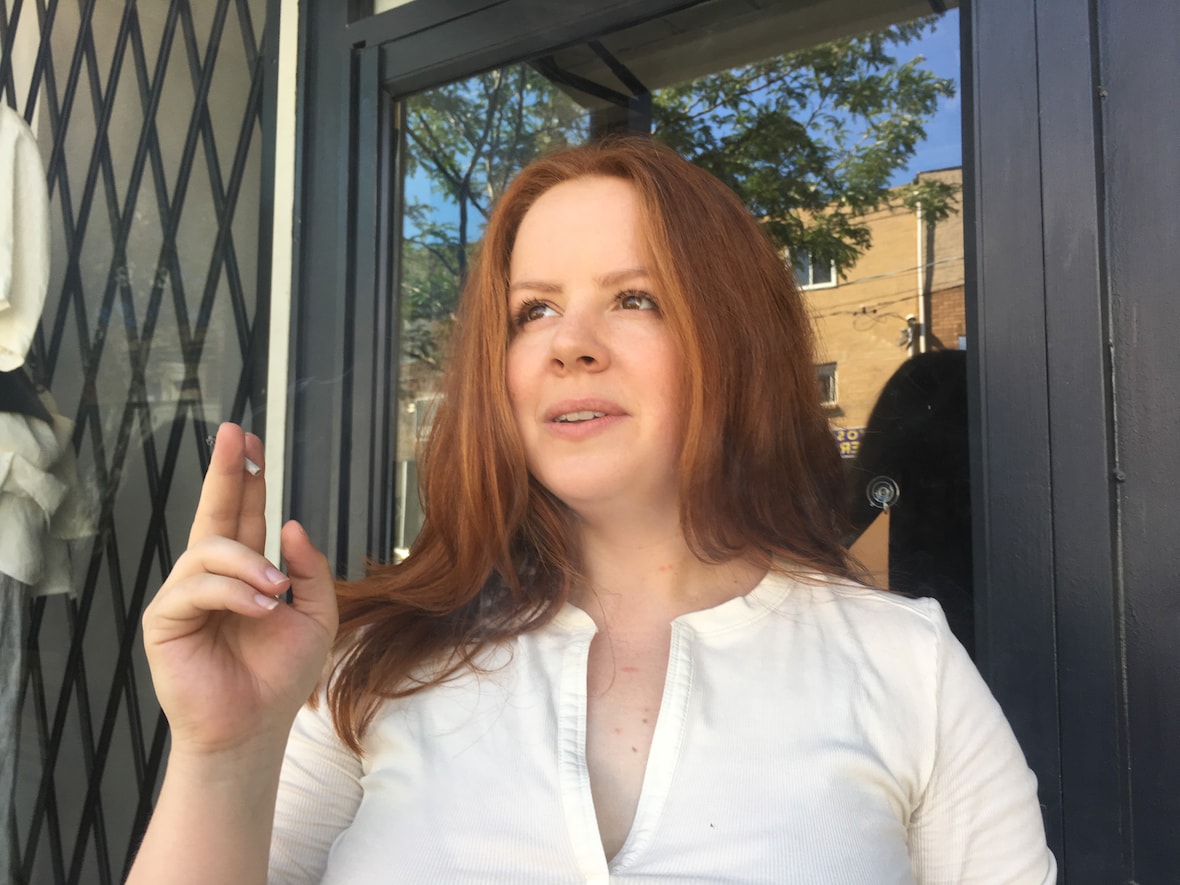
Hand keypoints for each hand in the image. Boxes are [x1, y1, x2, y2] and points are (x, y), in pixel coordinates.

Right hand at [142, 423, 337, 755]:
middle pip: (214, 512)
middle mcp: (211, 576)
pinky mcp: (166, 620)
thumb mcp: (315, 617)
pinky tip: (260, 609)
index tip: (250, 440)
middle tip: (235, 434)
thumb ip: (309, 571)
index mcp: (245, 571)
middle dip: (226, 472)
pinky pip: (197, 588)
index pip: (244, 514)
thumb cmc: (280, 675)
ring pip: (210, 550)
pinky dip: (234, 593)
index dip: (247, 478)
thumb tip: (290, 523)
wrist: (254, 727)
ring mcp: (185, 596)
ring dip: (250, 566)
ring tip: (276, 593)